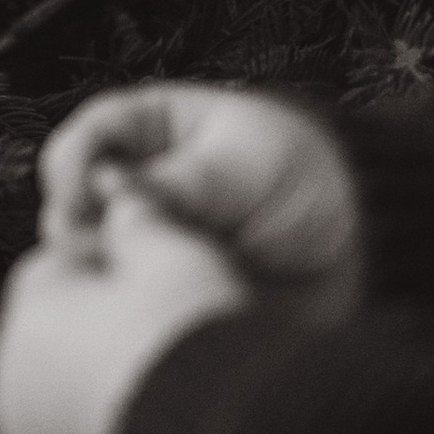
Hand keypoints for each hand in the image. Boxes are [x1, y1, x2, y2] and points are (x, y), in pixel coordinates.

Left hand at [0, 177, 252, 433]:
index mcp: (27, 320)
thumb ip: (141, 214)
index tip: (166, 280)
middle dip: (113, 336)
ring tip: (186, 402)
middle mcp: (10, 394)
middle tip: (181, 343)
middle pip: (63, 342)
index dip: (118, 265)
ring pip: (74, 409)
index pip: (59, 267)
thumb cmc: (197, 356)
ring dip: (116, 400)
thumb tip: (117, 192)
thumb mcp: (177, 256)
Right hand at [37, 83, 361, 322]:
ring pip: (88, 250)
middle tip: (97, 246)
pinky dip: (123, 299)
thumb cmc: (306, 182)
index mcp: (154, 129)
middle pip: (72, 196)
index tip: (80, 195)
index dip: (73, 162)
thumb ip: (174, 179)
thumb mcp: (239, 167)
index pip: (90, 136)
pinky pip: (121, 293)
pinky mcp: (160, 284)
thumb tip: (104, 191)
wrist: (360, 251)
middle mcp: (140, 181)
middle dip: (75, 220)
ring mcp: (148, 235)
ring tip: (129, 277)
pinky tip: (142, 304)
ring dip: (98, 264)